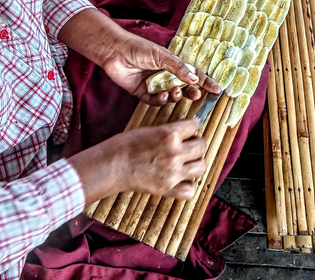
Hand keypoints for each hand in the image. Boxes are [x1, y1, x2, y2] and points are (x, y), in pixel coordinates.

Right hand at [69, 119, 207, 200]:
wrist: (112, 166)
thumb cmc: (125, 145)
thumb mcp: (150, 130)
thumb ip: (169, 132)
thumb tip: (185, 132)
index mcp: (169, 134)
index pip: (195, 125)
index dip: (193, 126)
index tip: (191, 128)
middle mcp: (175, 153)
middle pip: (202, 146)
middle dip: (197, 143)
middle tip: (190, 144)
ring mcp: (173, 173)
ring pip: (201, 167)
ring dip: (197, 163)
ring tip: (189, 161)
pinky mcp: (168, 188)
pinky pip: (191, 190)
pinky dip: (189, 185)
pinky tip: (183, 179)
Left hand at [101, 32, 219, 105]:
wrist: (114, 51)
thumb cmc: (138, 48)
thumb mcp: (161, 55)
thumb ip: (178, 67)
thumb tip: (195, 78)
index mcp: (172, 64)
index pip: (193, 74)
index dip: (205, 82)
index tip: (217, 89)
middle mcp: (165, 75)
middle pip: (184, 88)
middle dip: (191, 93)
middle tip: (196, 95)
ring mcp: (154, 85)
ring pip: (171, 96)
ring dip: (176, 96)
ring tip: (175, 91)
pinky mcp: (142, 93)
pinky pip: (155, 102)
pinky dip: (160, 101)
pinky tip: (161, 95)